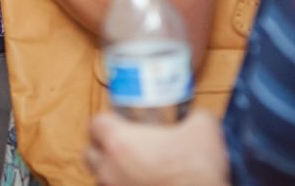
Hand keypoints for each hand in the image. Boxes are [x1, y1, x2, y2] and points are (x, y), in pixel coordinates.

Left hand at [86, 110, 229, 185]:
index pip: (95, 124)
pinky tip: (143, 183)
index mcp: (119, 142)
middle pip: (91, 153)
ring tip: (135, 168)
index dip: (107, 121)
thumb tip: (194, 116)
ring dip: (113, 171)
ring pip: (102, 177)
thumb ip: (193, 116)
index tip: (120, 122)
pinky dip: (125, 185)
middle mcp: (109, 169)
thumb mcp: (203, 128)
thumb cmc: (198, 171)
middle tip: (125, 145)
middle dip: (104, 148)